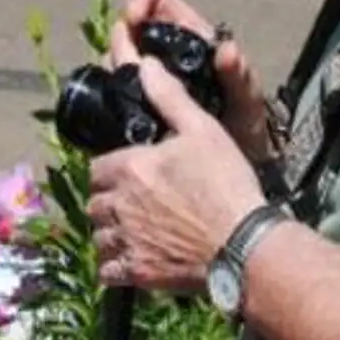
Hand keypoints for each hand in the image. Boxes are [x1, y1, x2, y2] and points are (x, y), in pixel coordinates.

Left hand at [86, 58, 267, 296]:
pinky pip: (107, 271)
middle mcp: (120, 205)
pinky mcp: (137, 273)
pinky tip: (133, 258)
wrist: (244, 245)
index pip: (98, 167)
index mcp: (130, 167)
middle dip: (109, 200)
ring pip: (99, 236)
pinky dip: (115, 266)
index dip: (112, 169)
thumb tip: (145, 65)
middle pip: (95, 202)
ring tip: (133, 230)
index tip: (130, 172)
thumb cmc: (227, 185)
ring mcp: (126, 242)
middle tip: (134, 201)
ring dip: (110, 233)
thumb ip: (169, 97)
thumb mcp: (203, 130)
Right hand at [111, 0, 275, 163]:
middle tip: (127, 67)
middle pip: (127, 27)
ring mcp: (146, 75)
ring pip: (115, 58)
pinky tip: (119, 112)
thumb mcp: (247, 100)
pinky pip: (112, 89)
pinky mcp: (134, 101)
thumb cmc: (246, 125)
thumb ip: (240, 76)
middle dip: (121, 42)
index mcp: (189, 32)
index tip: (135, 19)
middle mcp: (163, 48)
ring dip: (114, 70)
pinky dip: (110, 95)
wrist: (233, 166)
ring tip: (128, 95)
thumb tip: (228, 51)